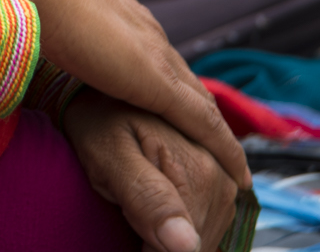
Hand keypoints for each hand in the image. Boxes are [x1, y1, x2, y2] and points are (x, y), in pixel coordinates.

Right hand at [17, 0, 250, 192]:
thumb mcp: (28, 16)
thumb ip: (33, 30)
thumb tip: (8, 41)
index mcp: (114, 12)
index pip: (152, 54)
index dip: (166, 82)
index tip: (174, 107)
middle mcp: (143, 30)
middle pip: (181, 77)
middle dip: (198, 108)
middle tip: (214, 140)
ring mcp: (154, 54)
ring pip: (197, 100)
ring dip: (213, 130)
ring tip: (229, 159)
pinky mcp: (159, 83)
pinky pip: (203, 123)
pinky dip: (223, 148)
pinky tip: (238, 173)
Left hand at [64, 92, 241, 251]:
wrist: (99, 83)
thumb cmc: (96, 119)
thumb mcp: (109, 157)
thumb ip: (147, 199)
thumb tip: (185, 246)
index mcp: (203, 171)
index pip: (189, 243)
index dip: (155, 247)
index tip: (130, 230)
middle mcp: (222, 172)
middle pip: (198, 237)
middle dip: (163, 237)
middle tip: (128, 207)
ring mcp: (223, 173)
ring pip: (204, 229)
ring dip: (173, 226)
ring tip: (138, 200)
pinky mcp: (218, 173)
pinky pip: (207, 214)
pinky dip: (182, 216)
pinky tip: (158, 202)